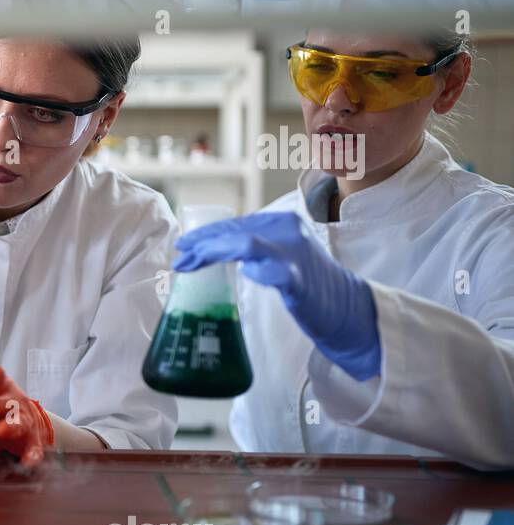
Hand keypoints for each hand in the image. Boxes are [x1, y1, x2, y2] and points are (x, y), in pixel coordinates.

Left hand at [0, 367, 54, 466]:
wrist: (28, 422)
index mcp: (0, 389)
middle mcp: (14, 403)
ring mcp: (25, 422)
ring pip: (19, 424)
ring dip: (10, 427)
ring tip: (1, 431)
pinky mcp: (33, 443)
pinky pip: (33, 450)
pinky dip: (31, 457)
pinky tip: (27, 463)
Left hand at [174, 211, 381, 380]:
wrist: (344, 304)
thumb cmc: (306, 279)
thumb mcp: (279, 251)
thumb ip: (253, 245)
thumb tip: (212, 248)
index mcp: (280, 221)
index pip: (235, 223)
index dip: (206, 235)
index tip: (183, 246)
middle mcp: (287, 230)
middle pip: (235, 232)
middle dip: (202, 245)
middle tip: (180, 258)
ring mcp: (295, 253)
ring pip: (246, 245)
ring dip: (213, 253)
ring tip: (191, 264)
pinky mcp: (300, 280)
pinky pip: (275, 272)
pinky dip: (256, 273)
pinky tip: (243, 276)